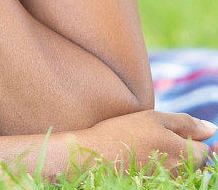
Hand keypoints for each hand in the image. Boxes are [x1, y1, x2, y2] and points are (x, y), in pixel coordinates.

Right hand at [68, 110, 215, 176]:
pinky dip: (157, 167)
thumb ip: (186, 123)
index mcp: (188, 155)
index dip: (188, 136)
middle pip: (193, 160)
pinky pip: (165, 175)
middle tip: (152, 137)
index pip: (205, 148)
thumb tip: (212, 129)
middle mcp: (183, 174)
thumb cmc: (125, 133)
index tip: (166, 131)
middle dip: (180, 148)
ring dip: (168, 157)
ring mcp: (170, 183)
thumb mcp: (155, 118)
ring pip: (179, 168)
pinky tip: (140, 159)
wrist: (96, 157)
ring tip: (144, 147)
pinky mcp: (156, 186)